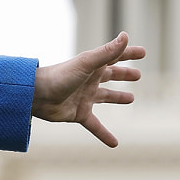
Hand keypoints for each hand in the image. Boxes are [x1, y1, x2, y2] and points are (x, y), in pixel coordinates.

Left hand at [31, 32, 144, 146]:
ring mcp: (85, 97)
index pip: (114, 57)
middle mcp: (89, 80)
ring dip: (117, 97)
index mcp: (92, 66)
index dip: (128, 53)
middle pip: (110, 75)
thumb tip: (125, 36)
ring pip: (105, 97)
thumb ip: (107, 52)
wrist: (36, 95)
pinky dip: (104, 134)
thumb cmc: (60, 76)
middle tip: (138, 75)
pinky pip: (95, 125)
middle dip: (124, 74)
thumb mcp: (86, 63)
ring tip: (131, 99)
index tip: (143, 52)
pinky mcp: (79, 114)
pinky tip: (114, 143)